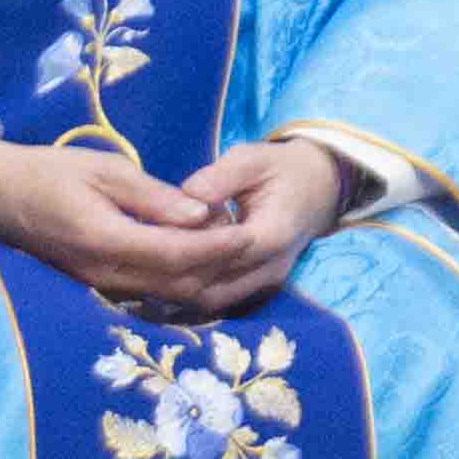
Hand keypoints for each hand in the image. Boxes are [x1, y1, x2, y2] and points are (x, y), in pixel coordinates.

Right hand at [0, 131, 290, 318]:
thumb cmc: (47, 172)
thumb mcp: (104, 170)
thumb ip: (154, 197)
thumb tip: (201, 215)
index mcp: (106, 240)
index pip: (178, 254)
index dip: (219, 247)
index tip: (251, 232)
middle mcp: (104, 274)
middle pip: (179, 284)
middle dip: (221, 267)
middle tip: (252, 241)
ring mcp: (99, 286)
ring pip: (168, 295)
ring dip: (205, 277)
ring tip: (233, 249)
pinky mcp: (97, 287)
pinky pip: (150, 293)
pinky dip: (182, 281)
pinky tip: (201, 260)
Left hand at [143, 134, 356, 314]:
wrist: (319, 189)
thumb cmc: (282, 169)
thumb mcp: (253, 158)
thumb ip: (221, 175)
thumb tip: (187, 194)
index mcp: (275, 233)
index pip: (224, 252)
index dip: (186, 246)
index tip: (152, 232)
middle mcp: (272, 267)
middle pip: (214, 286)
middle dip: (175, 273)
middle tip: (139, 254)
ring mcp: (266, 282)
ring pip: (213, 300)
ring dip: (179, 286)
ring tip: (146, 264)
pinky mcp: (257, 288)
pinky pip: (217, 299)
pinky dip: (189, 289)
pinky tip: (162, 272)